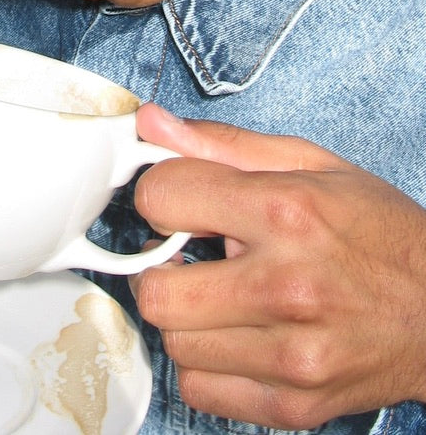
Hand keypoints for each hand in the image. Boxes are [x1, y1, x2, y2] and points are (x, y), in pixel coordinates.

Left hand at [132, 103, 425, 429]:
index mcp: (287, 214)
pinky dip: (205, 362)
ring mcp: (291, 356)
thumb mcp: (311, 164)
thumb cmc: (379, 231)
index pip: (162, 198)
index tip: (179, 200)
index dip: (161, 193)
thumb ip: (222, 143)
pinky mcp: (293, 405)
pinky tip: (235, 334)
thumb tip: (150, 123)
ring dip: (185, 315)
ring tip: (222, 294)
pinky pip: (199, 388)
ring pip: (172, 342)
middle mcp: (286, 288)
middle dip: (160, 265)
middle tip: (191, 256)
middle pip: (154, 290)